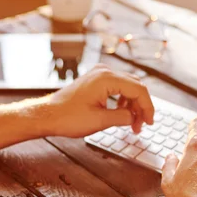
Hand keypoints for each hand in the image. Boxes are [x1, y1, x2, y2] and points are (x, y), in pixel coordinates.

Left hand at [39, 64, 154, 137]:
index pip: (138, 90)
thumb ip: (122, 117)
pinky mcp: (95, 80)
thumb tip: (135, 117)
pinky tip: (122, 113)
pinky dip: (123, 100)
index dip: (147, 107)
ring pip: (128, 86)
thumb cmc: (67, 117)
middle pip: (135, 86)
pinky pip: (117, 87)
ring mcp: (99, 74)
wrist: (47, 115)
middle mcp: (104, 72)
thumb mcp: (100, 121)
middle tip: (142, 125)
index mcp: (107, 79)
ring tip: (132, 123)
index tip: (150, 122)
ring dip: (133, 104)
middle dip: (141, 106)